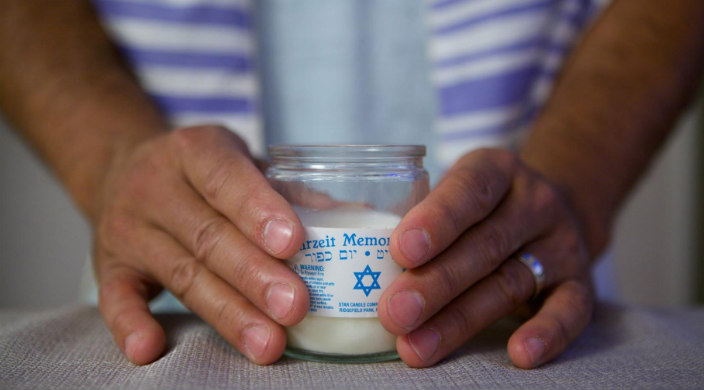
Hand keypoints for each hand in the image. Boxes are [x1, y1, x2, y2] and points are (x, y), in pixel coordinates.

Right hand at [92, 125, 308, 364]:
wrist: (121, 168)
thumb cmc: (202, 173)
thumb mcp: (241, 163)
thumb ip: (288, 191)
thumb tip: (355, 218)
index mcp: (193, 150)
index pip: (225, 179)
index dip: (258, 210)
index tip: (293, 243)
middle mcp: (153, 186)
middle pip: (208, 236)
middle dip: (255, 275)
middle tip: (295, 306)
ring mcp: (128, 228)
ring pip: (182, 274)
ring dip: (226, 311)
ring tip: (267, 343)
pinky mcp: (109, 265)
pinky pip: (115, 298)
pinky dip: (130, 326)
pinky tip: (151, 350)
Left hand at [378, 148, 593, 367]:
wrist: (553, 207)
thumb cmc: (481, 206)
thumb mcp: (456, 189)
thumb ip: (417, 215)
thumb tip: (351, 257)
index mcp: (496, 170)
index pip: (468, 190)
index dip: (436, 220)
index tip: (400, 250)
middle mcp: (534, 203)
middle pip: (482, 245)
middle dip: (434, 283)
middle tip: (393, 312)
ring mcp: (560, 243)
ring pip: (509, 282)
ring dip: (460, 320)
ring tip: (417, 348)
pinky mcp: (581, 282)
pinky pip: (570, 310)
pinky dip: (547, 333)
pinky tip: (518, 354)